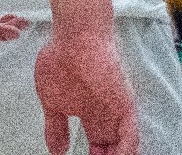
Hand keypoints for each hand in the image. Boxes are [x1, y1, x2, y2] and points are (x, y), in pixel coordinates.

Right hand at [35, 27, 136, 154]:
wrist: (74, 38)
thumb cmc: (60, 61)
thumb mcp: (50, 100)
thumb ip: (55, 127)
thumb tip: (56, 151)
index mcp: (88, 113)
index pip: (97, 142)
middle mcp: (105, 115)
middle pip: (111, 146)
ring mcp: (116, 111)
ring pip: (124, 145)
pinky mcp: (125, 106)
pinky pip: (131, 136)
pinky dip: (127, 151)